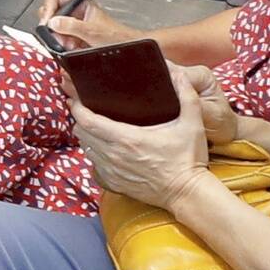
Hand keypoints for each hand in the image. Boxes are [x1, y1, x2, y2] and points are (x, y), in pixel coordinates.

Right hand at [35, 0, 142, 52]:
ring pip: (54, 30)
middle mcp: (75, 13)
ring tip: (70, 44)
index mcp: (81, 4)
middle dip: (53, 27)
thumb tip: (53, 23)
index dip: (48, 8)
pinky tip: (73, 48)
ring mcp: (73, 26)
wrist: (127, 50)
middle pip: (51, 14)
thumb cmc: (117, 37)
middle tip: (59, 35)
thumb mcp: (93, 31)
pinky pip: (59, 40)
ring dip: (59, 39)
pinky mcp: (73, 38)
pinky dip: (63, 46)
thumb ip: (72, 26)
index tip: (47, 21)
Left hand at [69, 66, 211, 205]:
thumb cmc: (188, 159)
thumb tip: (180, 76)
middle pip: (82, 133)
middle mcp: (114, 156)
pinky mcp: (114, 185)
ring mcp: (112, 172)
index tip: (77, 98)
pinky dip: (94, 157)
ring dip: (86, 137)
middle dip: (80, 119)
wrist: (188, 194)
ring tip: (95, 127)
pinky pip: (93, 167)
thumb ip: (187, 97)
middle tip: (86, 109)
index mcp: (128, 139)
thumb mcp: (192, 125)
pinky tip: (103, 150)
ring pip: (86, 150)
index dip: (77, 108)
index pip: (88, 121)